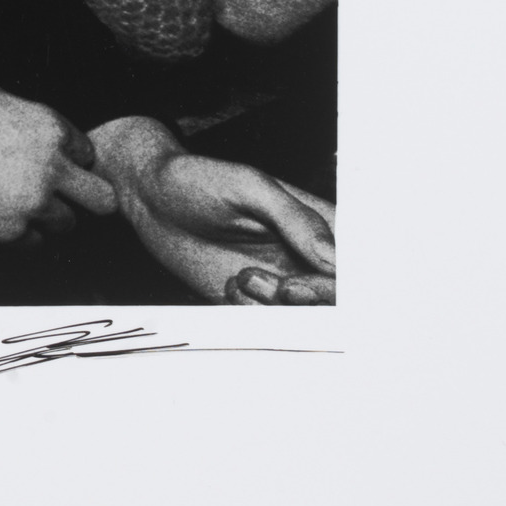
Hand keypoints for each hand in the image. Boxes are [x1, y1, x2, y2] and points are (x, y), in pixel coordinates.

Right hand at [0, 76, 118, 242]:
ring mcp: (33, 200)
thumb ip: (18, 109)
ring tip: (17, 207)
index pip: (88, 156)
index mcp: (49, 126)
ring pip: (68, 224)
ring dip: (47, 218)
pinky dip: (19, 234)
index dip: (68, 161)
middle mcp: (52, 166)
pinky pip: (32, 242)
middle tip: (57, 198)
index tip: (47, 166)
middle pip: (103, 199)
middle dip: (83, 199)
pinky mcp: (9, 228)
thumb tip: (20, 115)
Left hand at [96, 119, 336, 303]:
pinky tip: (230, 285)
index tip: (318, 283)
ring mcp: (282, 282)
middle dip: (314, 300)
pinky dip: (252, 315)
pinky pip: (268, 326)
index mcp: (322, 225)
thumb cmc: (198, 179)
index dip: (348, 284)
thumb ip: (294, 219)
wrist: (147, 197)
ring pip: (306, 319)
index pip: (359, 266)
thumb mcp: (248, 186)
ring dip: (280, 310)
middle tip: (284, 286)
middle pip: (340, 301)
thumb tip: (335, 257)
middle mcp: (308, 258)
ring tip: (245, 278)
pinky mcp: (252, 302)